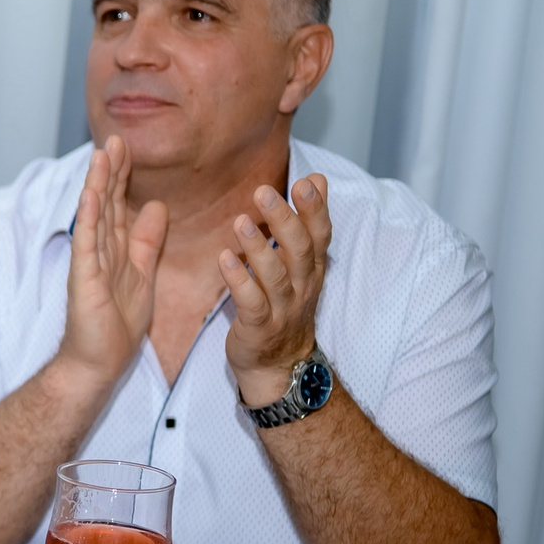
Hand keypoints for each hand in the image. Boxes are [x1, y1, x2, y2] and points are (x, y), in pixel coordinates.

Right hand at [57, 135, 165, 386]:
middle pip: (105, 202)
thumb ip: (148, 241)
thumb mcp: (144, 273)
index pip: (118, 204)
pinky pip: (87, 243)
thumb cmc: (116, 324)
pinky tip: (90, 194)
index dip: (123, 176)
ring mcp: (89, 263)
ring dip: (97, 184)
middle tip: (115, 138)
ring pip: (95, 216)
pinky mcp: (83, 278)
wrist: (99, 361)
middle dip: (110, 170)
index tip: (127, 146)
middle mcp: (99, 250)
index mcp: (115, 248)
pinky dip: (88, 217)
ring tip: (100, 154)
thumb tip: (158, 206)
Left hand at [222, 172, 331, 405]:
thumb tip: (315, 178)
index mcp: (311, 268)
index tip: (306, 181)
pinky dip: (239, 280)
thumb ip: (305, 222)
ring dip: (257, 247)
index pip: (320, 234)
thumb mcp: (301, 264)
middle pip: (299, 249)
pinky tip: (223, 259)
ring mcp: (283, 308)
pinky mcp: (260, 326)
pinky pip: (251, 302)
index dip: (316, 209)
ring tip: (239, 220)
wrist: (279, 365)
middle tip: (264, 191)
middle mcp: (302, 285)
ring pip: (275, 275)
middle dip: (284, 219)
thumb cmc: (285, 306)